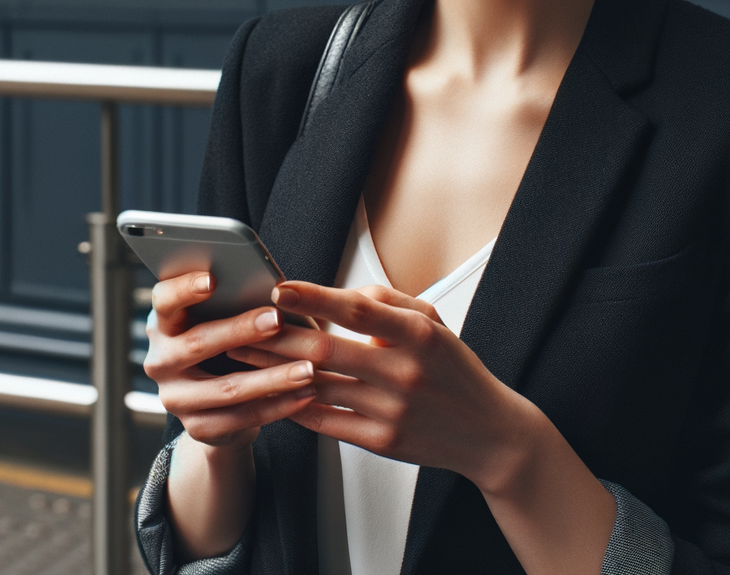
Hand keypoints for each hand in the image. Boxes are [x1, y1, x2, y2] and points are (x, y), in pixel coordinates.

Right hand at [144, 271, 317, 451]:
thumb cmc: (229, 341)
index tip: (213, 279)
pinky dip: (278, 406)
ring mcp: (175, 397)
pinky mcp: (197, 427)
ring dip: (273, 378)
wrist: (218, 404)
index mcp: (165, 323)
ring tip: (309, 368)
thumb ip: (237, 303)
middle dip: (241, 330)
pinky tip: (306, 395)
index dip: (185, 288)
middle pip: (198, 342)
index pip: (164, 300)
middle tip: (277, 319)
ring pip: (227, 388)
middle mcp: (161, 360)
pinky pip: (242, 418)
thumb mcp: (224, 319)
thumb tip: (280, 289)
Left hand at [228, 280, 534, 490]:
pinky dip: (295, 405)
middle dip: (276, 337)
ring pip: (318, 386)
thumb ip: (387, 300)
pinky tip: (270, 392)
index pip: (357, 309)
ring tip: (243, 357)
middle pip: (325, 350)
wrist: (489, 432)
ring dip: (274, 371)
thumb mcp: (433, 320)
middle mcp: (403, 371)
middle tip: (240, 325)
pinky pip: (326, 421)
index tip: (280, 288)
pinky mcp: (382, 441)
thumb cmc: (454, 369)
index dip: (314, 297)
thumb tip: (339, 295)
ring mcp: (391, 410)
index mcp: (417, 334)